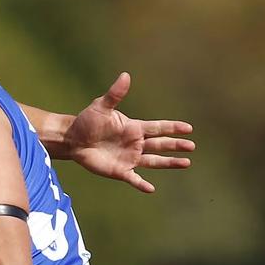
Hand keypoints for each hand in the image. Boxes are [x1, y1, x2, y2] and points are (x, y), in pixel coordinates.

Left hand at [65, 72, 194, 192]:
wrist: (73, 139)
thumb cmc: (87, 121)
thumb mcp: (101, 106)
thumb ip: (115, 94)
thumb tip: (125, 75)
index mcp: (134, 128)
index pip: (158, 127)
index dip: (173, 128)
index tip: (188, 128)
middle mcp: (135, 143)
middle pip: (160, 144)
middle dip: (176, 145)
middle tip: (192, 146)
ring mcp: (129, 158)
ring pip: (154, 161)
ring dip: (169, 162)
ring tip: (186, 163)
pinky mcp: (120, 171)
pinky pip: (133, 179)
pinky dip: (141, 184)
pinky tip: (151, 189)